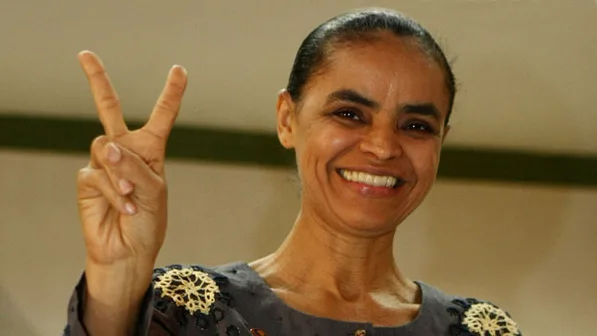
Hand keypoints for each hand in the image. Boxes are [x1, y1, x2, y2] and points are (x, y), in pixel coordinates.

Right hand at [76, 50, 186, 270]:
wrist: (127, 251)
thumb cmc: (147, 222)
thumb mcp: (154, 193)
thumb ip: (135, 168)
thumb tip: (108, 146)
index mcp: (151, 151)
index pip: (161, 116)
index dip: (171, 93)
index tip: (179, 69)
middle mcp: (126, 151)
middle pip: (109, 109)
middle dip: (97, 81)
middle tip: (85, 55)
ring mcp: (104, 164)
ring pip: (106, 147)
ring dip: (121, 173)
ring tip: (130, 196)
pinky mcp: (88, 179)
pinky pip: (97, 173)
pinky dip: (113, 191)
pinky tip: (122, 206)